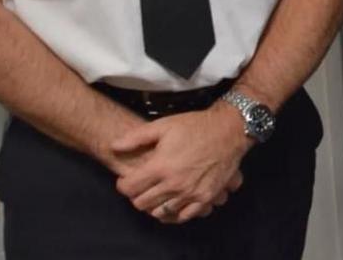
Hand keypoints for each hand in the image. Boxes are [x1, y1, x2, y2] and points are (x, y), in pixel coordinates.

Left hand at [111, 104, 252, 222]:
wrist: (229, 130)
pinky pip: (183, 216)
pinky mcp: (205, 197)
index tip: (127, 179)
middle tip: (142, 186)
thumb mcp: (164, 125)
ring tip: (157, 194)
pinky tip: (173, 203)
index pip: (129, 188)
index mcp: (161, 166)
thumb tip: (113, 146)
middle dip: (137, 196)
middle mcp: (174, 184)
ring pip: (160, 212)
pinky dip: (174, 213)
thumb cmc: (195, 126)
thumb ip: (136, 137)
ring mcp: (191, 193)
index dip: (123, 184)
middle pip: (141, 203)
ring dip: (154, 205)